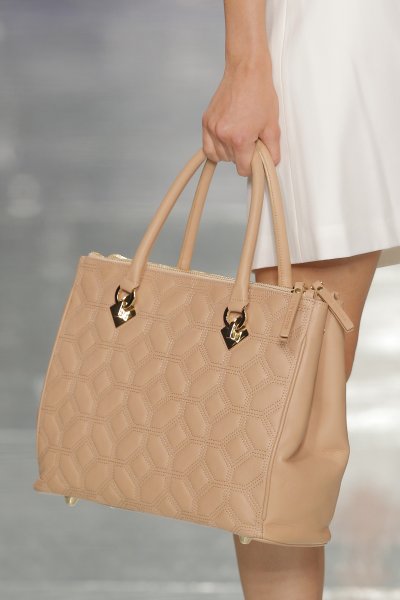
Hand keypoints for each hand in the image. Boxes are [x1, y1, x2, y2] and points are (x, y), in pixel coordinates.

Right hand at [201, 58, 280, 175]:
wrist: (247, 71)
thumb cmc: (261, 95)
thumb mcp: (273, 126)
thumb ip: (272, 151)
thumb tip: (270, 165)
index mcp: (239, 139)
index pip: (243, 169)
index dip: (252, 165)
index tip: (256, 155)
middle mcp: (222, 135)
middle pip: (231, 162)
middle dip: (241, 155)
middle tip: (250, 138)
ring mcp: (211, 128)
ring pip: (218, 156)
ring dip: (229, 152)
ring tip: (239, 135)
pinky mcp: (206, 121)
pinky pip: (207, 147)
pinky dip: (216, 147)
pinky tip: (226, 139)